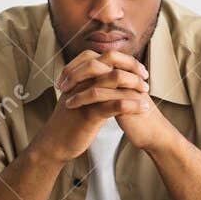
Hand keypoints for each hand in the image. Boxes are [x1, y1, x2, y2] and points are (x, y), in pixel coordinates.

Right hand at [32, 50, 151, 163]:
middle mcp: (82, 80)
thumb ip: (92, 85)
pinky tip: (143, 108)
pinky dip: (132, 104)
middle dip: (132, 67)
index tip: (139, 70)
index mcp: (81, 75)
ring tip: (146, 92)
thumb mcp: (80, 97)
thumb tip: (111, 77)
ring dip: (134, 84)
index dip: (126, 60)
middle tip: (145, 78)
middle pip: (111, 61)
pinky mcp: (89, 113)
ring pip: (114, 79)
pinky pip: (115, 104)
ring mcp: (85, 95)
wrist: (54, 143)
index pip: (106, 56)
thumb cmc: (69, 121)